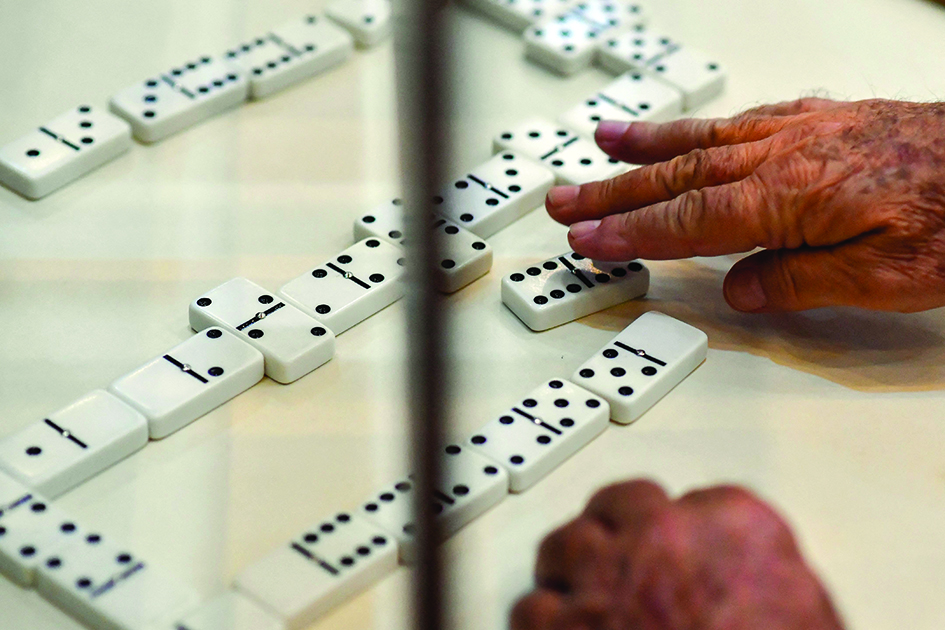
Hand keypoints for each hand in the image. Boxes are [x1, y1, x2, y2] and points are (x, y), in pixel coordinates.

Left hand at [511, 480, 843, 629]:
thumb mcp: (812, 614)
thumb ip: (773, 577)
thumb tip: (749, 583)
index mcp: (738, 530)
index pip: (705, 501)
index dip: (686, 525)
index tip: (679, 539)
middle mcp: (666, 537)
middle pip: (623, 504)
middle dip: (618, 528)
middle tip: (620, 554)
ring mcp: (609, 576)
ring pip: (566, 544)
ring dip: (571, 567)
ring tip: (578, 589)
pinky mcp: (565, 624)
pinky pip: (533, 607)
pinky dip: (542, 620)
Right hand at [544, 98, 944, 312]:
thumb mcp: (884, 277)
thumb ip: (800, 281)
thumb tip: (739, 289)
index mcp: (789, 196)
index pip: (688, 221)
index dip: (630, 233)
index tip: (585, 238)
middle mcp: (785, 154)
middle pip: (679, 176)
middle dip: (615, 190)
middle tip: (565, 198)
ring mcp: (803, 130)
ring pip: (704, 139)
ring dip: (647, 147)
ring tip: (604, 145)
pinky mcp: (824, 120)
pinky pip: (744, 119)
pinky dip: (703, 127)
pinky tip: (688, 132)